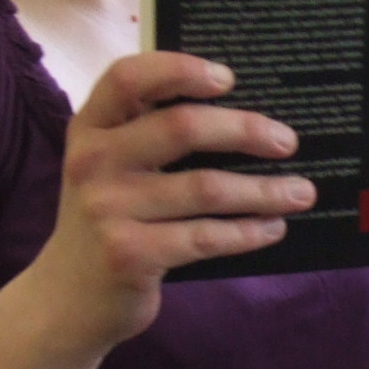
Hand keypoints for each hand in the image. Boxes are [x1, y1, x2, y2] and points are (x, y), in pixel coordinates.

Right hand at [24, 52, 312, 349]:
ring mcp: (107, 210)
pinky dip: (247, 231)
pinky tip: (272, 228)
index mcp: (90, 128)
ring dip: (263, 190)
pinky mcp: (129, 255)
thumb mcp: (109, 168)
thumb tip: (243, 114)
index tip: (228, 78)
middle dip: (245, 131)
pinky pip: (205, 236)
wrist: (67, 299)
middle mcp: (93, 162)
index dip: (181, 69)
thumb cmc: (108, 220)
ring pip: (206, 188)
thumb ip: (148, 134)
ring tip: (301, 192)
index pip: (129, 77)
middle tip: (287, 142)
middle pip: (183, 128)